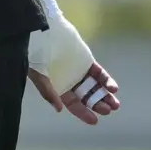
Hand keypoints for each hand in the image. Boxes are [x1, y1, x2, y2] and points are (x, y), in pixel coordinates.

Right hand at [28, 4, 120, 124]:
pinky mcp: (87, 60)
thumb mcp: (38, 73)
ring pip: (95, 87)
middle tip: (108, 110)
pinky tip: (113, 88)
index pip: (72, 103)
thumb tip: (59, 109)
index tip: (94, 121)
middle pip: (86, 97)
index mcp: (56, 85)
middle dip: (97, 104)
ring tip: (115, 104)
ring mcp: (79, 69)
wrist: (42, 29)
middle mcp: (69, 80)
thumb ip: (48, 91)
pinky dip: (106, 81)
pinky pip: (99, 73)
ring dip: (105, 95)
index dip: (82, 112)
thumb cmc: (35, 51)